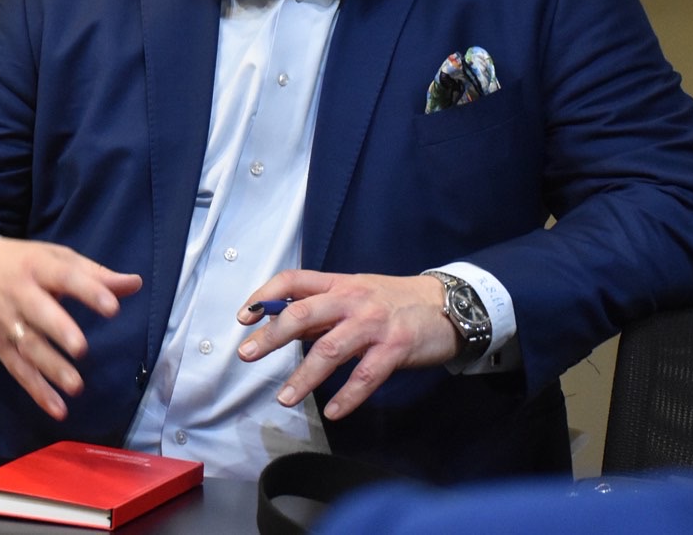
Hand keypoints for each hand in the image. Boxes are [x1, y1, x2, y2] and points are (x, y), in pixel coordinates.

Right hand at [0, 238, 141, 420]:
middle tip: (81, 348)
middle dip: (59, 330)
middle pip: (39, 312)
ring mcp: (6, 321)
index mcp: (38, 266)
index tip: (112, 307)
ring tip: (75, 386)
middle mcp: (20, 293)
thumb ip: (95, 274)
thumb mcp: (54, 257)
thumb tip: (135, 284)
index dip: (88, 291)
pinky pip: (18, 369)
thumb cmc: (21, 262)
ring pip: (28, 346)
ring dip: (50, 368)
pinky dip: (36, 390)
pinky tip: (57, 409)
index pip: (65, 277)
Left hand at [235, 270, 457, 420]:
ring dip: (304, 377)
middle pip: (303, 314)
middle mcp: (352, 300)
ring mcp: (373, 324)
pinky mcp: (395, 349)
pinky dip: (347, 397)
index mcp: (338, 284)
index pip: (292, 280)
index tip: (243, 317)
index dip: (265, 295)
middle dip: (271, 336)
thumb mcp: (356, 293)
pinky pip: (365, 377)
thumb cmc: (393, 302)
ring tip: (284, 398)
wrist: (449, 305)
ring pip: (329, 350)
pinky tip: (331, 412)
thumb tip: (283, 327)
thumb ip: (322, 309)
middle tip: (247, 354)